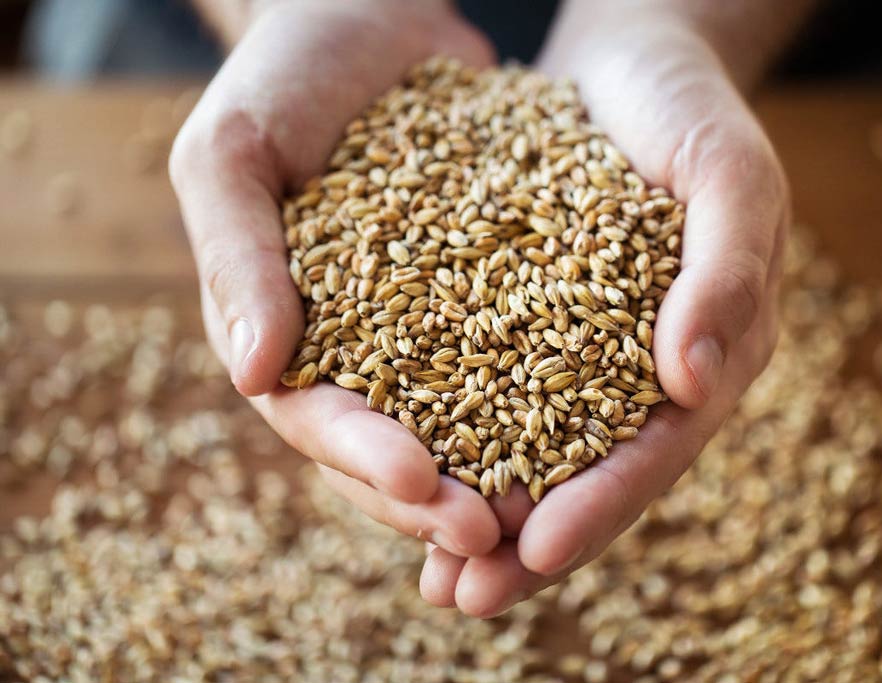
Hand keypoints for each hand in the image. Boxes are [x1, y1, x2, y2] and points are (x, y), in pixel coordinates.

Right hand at [170, 0, 502, 557]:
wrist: (369, 17)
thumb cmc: (283, 80)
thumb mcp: (234, 151)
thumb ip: (236, 254)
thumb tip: (257, 372)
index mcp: (288, 335)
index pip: (319, 420)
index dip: (364, 459)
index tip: (422, 484)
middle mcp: (360, 350)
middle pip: (393, 448)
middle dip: (437, 499)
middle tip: (496, 536)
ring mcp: (429, 331)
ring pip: (464, 426)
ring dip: (501, 478)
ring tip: (549, 517)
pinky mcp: (492, 294)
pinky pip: (523, 359)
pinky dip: (551, 403)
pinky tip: (599, 430)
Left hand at [419, 0, 788, 616]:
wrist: (627, 64)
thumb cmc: (688, 110)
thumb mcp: (729, 173)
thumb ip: (727, 272)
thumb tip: (695, 387)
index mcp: (709, 354)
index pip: (658, 447)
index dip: (605, 503)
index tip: (540, 551)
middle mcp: (644, 371)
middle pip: (590, 473)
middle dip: (530, 540)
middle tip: (466, 599)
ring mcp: (581, 353)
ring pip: (531, 451)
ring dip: (481, 513)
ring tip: (428, 579)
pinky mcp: (522, 322)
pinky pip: (483, 390)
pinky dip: (449, 437)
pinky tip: (401, 474)